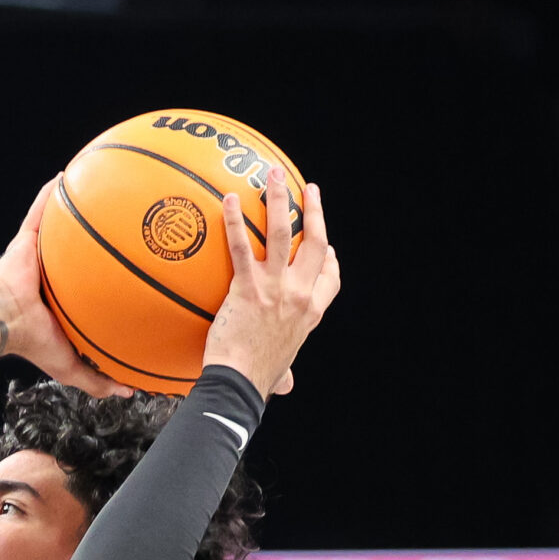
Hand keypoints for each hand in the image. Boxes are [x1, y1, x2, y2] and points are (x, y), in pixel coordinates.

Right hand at [0, 179, 132, 397]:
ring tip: (101, 186)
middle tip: (131, 221)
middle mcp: (56, 272)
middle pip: (82, 250)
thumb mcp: (71, 367)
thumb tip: (131, 393)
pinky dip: (47, 195)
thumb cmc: (33, 341)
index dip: (112, 275)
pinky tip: (62, 177)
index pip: (94, 284)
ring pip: (61, 227)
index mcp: (68, 298)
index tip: (140, 267)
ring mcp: (40, 256)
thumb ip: (99, 381)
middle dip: (101, 236)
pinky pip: (37, 213)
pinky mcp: (25, 242)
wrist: (3, 321)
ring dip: (74, 208)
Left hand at [202, 167, 338, 398]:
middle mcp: (299, 295)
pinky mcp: (246, 287)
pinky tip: (228, 200)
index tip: (326, 246)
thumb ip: (284, 371)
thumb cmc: (256, 380)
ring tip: (273, 175)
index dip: (329, 257)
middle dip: (315, 211)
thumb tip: (286, 384)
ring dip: (279, 200)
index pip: (330, 277)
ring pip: (281, 233)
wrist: (240, 384)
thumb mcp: (281, 371)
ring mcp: (275, 288)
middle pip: (315, 243)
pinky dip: (233, 221)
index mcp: (311, 312)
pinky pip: (239, 246)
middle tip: (310, 189)